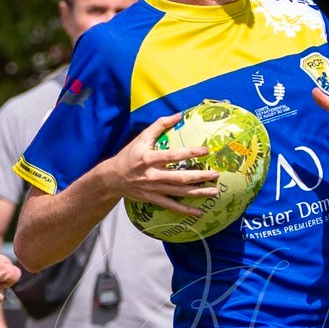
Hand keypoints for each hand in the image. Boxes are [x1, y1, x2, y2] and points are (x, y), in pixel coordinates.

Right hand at [99, 112, 219, 213]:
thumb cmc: (129, 156)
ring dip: (198, 193)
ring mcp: (153, 189)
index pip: (173, 156)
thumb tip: (178, 115)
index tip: (205, 150)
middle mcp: (152, 175)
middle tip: (216, 174)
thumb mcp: (141, 138)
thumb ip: (159, 125)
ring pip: (179, 192)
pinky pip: (172, 206)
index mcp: (149, 159)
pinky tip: (199, 212)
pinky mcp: (153, 199)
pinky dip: (186, 210)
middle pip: (180, 177)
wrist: (113, 178)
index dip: (190, 153)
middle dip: (199, 177)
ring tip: (214, 192)